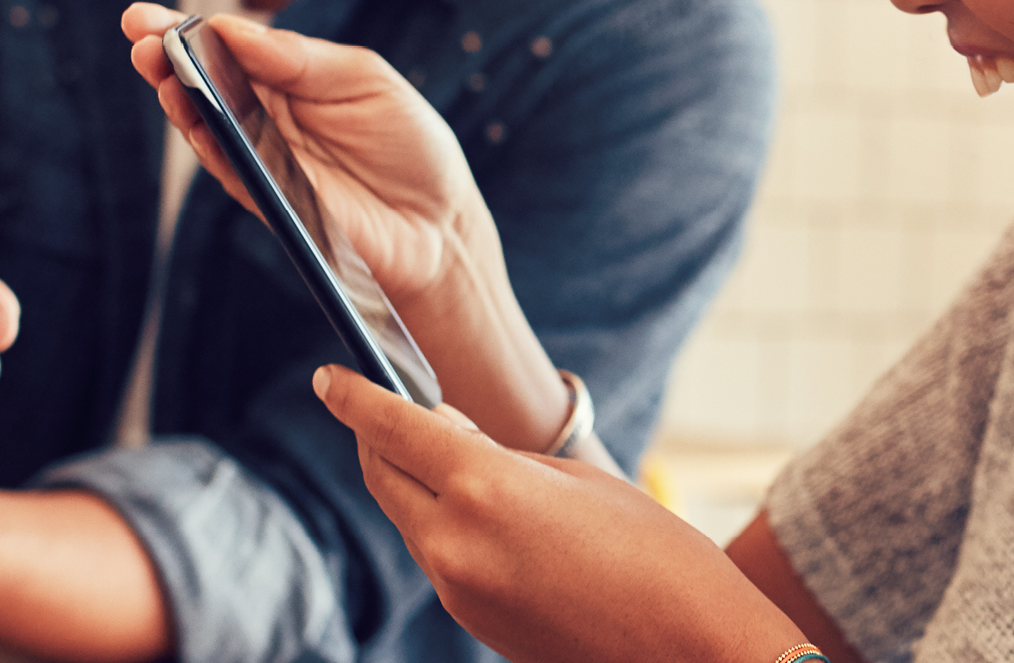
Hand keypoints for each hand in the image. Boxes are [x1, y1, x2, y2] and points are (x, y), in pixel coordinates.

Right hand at [119, 3, 495, 306]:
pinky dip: (208, 145)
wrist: (440, 224)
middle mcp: (264, 117)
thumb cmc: (409, 145)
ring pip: (205, 128)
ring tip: (159, 71)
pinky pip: (229, 171)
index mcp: (286, 77)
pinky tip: (191, 118)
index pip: (226, 47)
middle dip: (165, 59)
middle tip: (137, 36)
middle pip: (202, 83)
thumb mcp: (365, 80)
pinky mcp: (268, 202)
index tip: (143, 17)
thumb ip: (300, 58)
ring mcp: (262, 160)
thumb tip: (231, 28)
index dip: (182, 30)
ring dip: (178, 99)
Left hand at [316, 366, 804, 662]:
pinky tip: (480, 513)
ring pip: (408, 518)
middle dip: (374, 438)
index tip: (327, 377)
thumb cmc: (652, 549)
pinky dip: (441, 524)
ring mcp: (457, 589)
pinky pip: (436, 557)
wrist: (687, 647)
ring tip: (448, 457)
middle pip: (382, 476)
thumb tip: (441, 435)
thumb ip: (496, 454)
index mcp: (483, 487)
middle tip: (382, 409)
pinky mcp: (470, 620)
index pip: (391, 428)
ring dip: (412, 483)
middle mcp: (453, 541)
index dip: (353, 397)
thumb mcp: (572, 479)